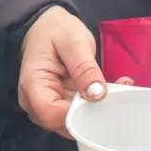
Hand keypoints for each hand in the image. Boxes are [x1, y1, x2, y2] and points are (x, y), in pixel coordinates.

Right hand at [18, 6, 110, 137]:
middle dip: (93, 112)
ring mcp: (44, 106)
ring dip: (97, 110)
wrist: (45, 26)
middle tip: (118, 90)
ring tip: (117, 87)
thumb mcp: (73, 42)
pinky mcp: (57, 105)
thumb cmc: (55, 31)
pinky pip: (76, 114)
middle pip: (62, 124)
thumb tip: (97, 94)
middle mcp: (34, 102)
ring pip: (72, 123)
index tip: (101, 98)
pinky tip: (110, 90)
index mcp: (33, 85)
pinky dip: (95, 106)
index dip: (78, 114)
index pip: (51, 114)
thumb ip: (84, 68)